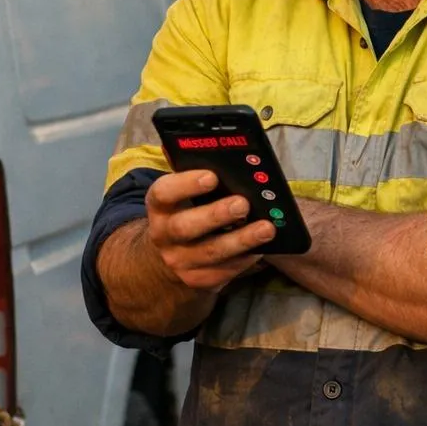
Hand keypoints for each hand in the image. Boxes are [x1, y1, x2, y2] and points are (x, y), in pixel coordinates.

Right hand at [145, 170, 275, 290]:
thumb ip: (194, 172)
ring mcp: (179, 260)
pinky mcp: (198, 280)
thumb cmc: (188, 210)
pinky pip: (224, 271)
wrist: (172, 254)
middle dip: (216, 214)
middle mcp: (163, 234)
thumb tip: (209, 145)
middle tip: (243, 204)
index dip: (186, 184)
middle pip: (185, 226)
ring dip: (241, 240)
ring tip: (267, 228)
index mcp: (159, 206)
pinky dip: (245, 259)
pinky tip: (262, 248)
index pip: (164, 193)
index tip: (212, 176)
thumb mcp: (183, 193)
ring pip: (210, 252)